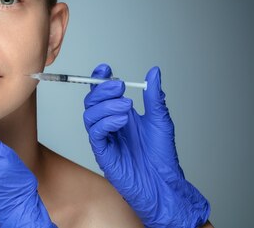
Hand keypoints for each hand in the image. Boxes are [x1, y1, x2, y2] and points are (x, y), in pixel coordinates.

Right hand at [83, 64, 209, 227]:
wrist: (163, 183)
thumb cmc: (161, 156)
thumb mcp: (160, 120)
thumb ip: (154, 96)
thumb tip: (154, 72)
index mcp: (120, 114)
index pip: (102, 93)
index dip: (99, 79)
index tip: (105, 69)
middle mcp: (109, 124)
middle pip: (91, 100)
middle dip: (102, 89)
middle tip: (120, 86)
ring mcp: (104, 138)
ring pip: (89, 115)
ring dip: (106, 106)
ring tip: (126, 107)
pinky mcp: (103, 152)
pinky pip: (95, 133)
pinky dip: (106, 123)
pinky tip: (122, 121)